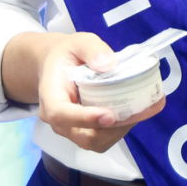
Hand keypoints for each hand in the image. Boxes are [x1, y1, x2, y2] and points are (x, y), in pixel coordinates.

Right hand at [17, 32, 166, 152]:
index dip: (85, 119)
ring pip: (94, 143)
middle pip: (82, 136)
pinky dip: (118, 131)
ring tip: (135, 112)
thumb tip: (109, 64)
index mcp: (50, 96)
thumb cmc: (68, 54)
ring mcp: (70, 129)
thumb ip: (92, 49)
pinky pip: (101, 140)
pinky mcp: (83, 132)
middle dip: (110, 129)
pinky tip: (131, 115)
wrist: (58, 66)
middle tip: (133, 112)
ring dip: (117, 132)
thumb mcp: (78, 42)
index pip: (61, 114)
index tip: (109, 115)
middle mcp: (57, 119)